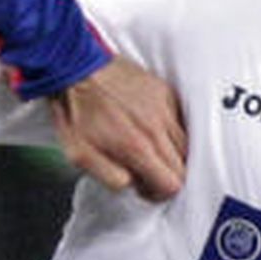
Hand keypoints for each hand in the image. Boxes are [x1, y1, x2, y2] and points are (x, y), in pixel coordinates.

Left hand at [50, 56, 185, 199]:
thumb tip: (133, 184)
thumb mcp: (79, 156)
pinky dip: (171, 131)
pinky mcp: (164, 91)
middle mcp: (156, 127)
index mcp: (136, 147)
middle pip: (184, 166)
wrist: (75, 67)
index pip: (172, 183)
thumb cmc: (74, 110)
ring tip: (147, 148)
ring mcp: (164, 107)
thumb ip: (111, 177)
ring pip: (186, 144)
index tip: (144, 186)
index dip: (159, 192)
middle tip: (143, 169)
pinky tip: (150, 128)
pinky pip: (181, 120)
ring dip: (171, 153)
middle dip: (166, 175)